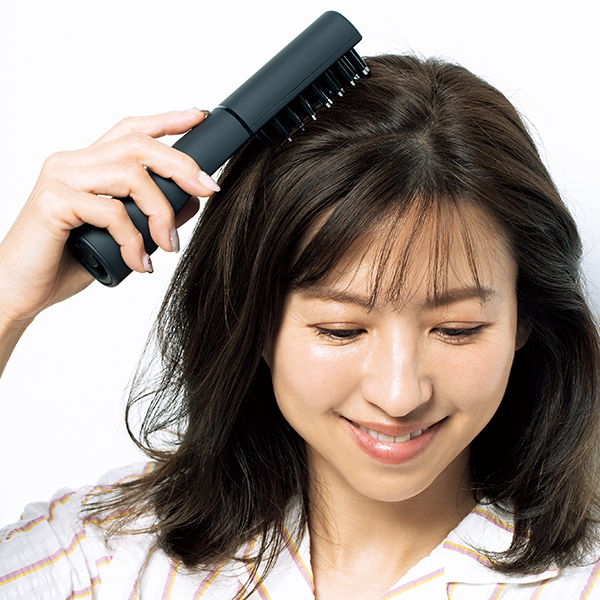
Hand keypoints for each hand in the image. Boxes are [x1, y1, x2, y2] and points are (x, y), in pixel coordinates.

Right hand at [0, 110, 217, 330]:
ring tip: (166, 245)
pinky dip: (133, 238)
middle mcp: (72, 163)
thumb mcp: (120, 237)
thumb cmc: (66, 263)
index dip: (167, 120)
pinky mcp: (53, 202)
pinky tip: (138, 263)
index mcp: (87, 166)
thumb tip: (191, 202)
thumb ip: (150, 216)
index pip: (130, 131)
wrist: (20, 291)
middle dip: (180, 164)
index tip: (200, 117)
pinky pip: (111, 210)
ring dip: (160, 211)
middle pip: (138, 144)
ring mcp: (60, 179)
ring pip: (130, 174)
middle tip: (208, 189)